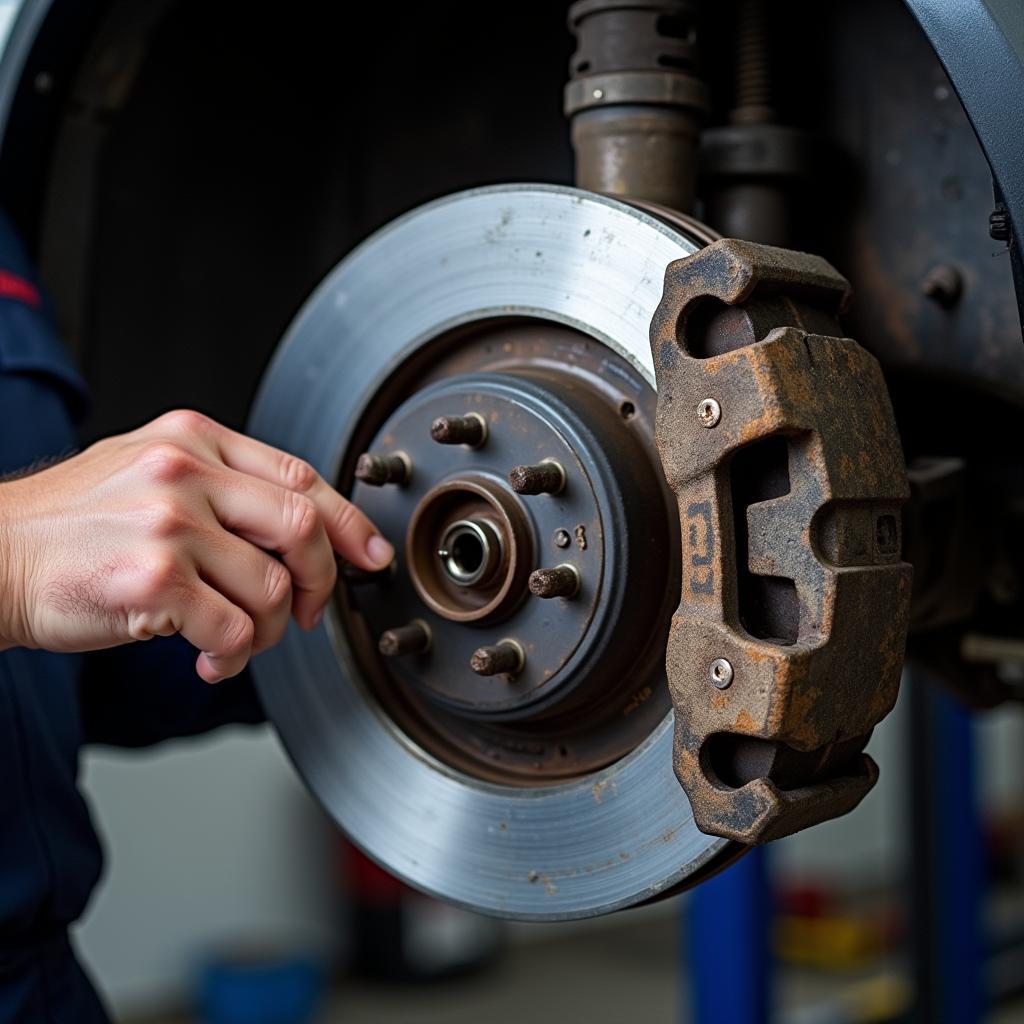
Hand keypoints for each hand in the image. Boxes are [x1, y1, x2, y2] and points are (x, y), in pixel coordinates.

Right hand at [0, 410, 391, 681]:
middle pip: (302, 526)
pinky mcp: (154, 579)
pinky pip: (234, 630)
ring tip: (236, 642)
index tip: (369, 554)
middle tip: (305, 612)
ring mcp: (169, 522)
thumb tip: (301, 529)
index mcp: (192, 438)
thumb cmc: (69, 526)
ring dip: (268, 631)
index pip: (299, 475)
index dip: (348, 521)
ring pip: (272, 588)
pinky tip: (210, 660)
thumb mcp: (145, 471)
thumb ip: (220, 486)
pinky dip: (234, 657)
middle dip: (319, 581)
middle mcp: (184, 471)